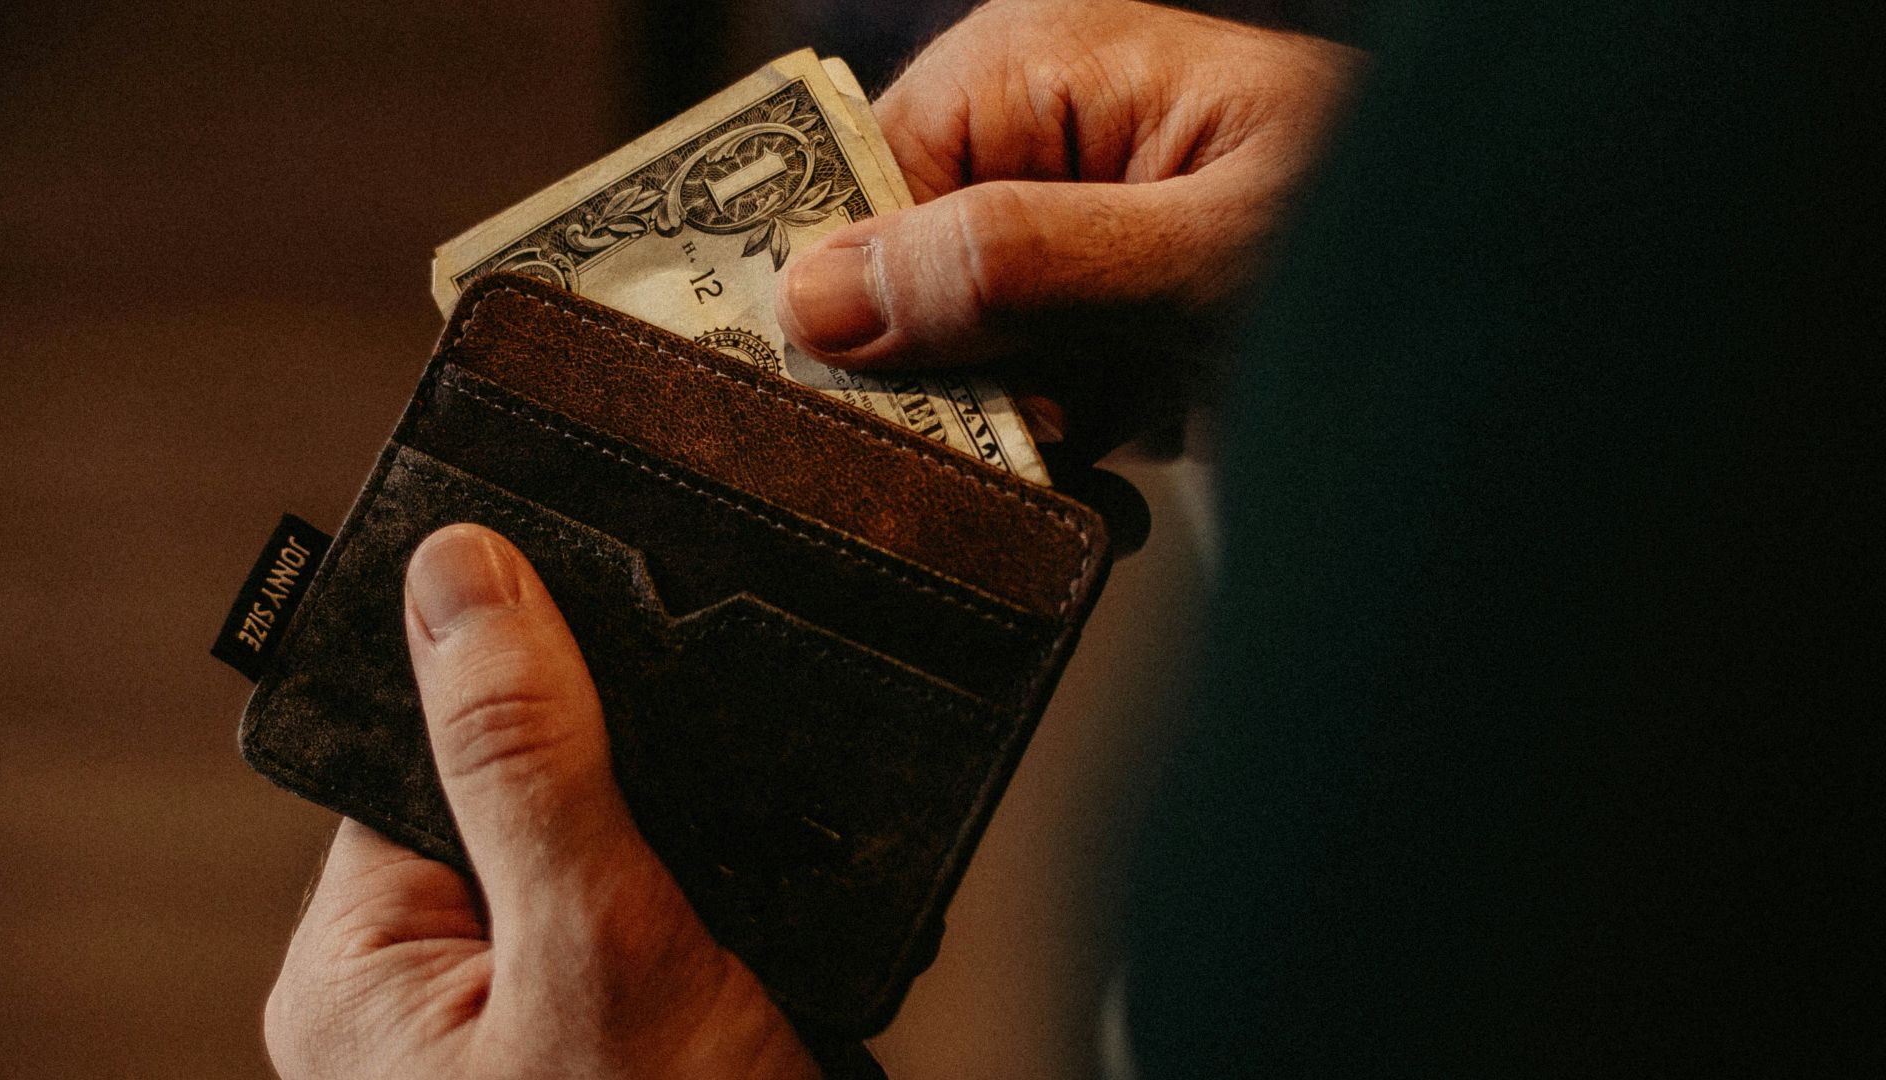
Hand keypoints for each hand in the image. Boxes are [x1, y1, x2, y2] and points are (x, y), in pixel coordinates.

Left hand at [265, 525, 816, 1079]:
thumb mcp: (598, 948)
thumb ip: (526, 762)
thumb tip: (461, 576)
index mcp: (367, 970)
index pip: (422, 752)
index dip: (519, 685)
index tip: (609, 623)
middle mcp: (437, 993)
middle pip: (532, 792)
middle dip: (637, 784)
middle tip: (703, 830)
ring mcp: (538, 1016)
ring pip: (619, 843)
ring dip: (699, 843)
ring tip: (742, 906)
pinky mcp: (629, 1026)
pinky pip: (671, 903)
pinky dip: (732, 892)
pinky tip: (769, 920)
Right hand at [776, 0, 1360, 461]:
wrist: (1534, 319)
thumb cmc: (1399, 240)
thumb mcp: (1201, 257)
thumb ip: (1014, 266)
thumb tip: (819, 294)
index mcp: (1039, 68)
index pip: (858, 179)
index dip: (853, 296)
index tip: (894, 399)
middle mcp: (1037, 142)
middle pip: (894, 276)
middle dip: (949, 381)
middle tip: (1040, 435)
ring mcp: (1069, 238)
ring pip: (949, 357)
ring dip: (1013, 433)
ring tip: (1105, 455)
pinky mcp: (1101, 320)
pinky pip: (1019, 394)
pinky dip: (1063, 452)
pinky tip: (1121, 475)